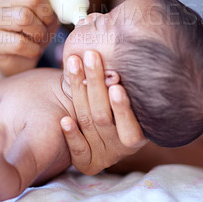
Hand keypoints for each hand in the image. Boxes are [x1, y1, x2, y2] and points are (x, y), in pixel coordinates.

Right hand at [0, 0, 59, 76]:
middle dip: (48, 13)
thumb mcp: (51, 7)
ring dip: (41, 31)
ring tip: (40, 35)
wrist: (17, 59)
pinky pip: (20, 43)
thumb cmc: (36, 27)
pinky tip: (33, 48)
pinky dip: (34, 48)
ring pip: (24, 18)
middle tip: (49, 22)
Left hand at [60, 51, 146, 174]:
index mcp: (138, 135)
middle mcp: (121, 148)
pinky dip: (71, 134)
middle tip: (91, 57)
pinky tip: (64, 120)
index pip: (130, 126)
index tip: (116, 86)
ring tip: (74, 64)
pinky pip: (77, 150)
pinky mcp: (86, 162)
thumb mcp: (127, 94)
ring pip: (88, 122)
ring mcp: (103, 155)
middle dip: (96, 83)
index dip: (122, 108)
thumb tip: (127, 39)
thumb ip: (124, 80)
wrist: (107, 129)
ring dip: (79, 91)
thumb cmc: (119, 103)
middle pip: (104, 116)